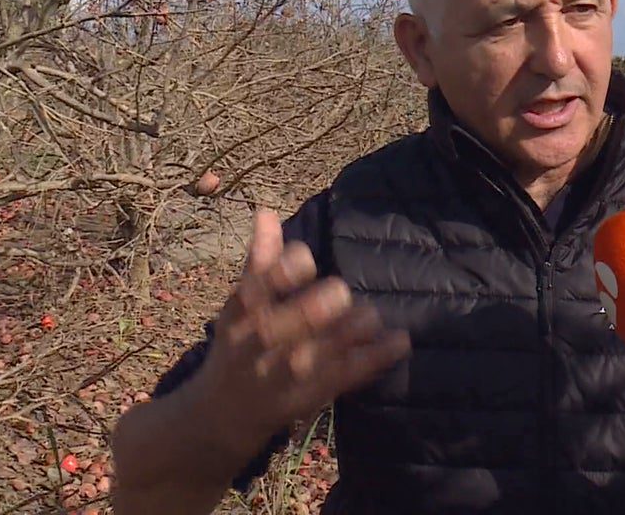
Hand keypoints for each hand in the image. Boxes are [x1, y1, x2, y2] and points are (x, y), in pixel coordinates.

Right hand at [193, 209, 410, 449]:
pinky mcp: (313, 393)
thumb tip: (266, 212)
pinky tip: (400, 341)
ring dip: (350, 332)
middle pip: (289, 324)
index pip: (259, 287)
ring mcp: (288, 371)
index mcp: (244, 314)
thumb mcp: (241, 303)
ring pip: (321, 352)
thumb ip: (260, 259)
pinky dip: (376, 358)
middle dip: (317, 307)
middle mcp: (262, 343)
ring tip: (371, 316)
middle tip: (340, 291)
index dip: (284, 271)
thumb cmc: (239, 344)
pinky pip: (348, 375)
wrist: (224, 413)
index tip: (305, 258)